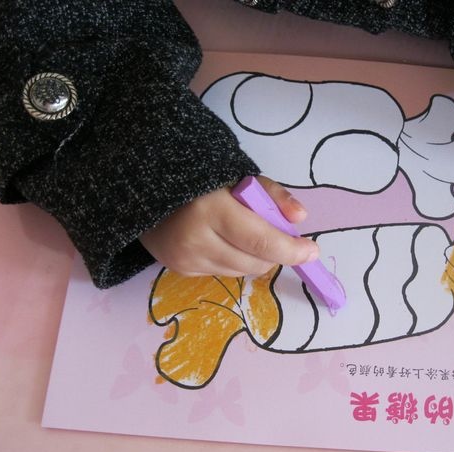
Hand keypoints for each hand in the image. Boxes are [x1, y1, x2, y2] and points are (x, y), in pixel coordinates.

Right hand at [140, 176, 318, 276]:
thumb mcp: (237, 176)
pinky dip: (233, 260)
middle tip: (278, 238)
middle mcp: (196, 239)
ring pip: (240, 272)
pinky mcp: (179, 269)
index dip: (291, 250)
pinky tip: (223, 241)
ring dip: (254, 259)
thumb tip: (300, 217)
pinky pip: (222, 273)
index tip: (312, 252)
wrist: (141, 186)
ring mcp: (185, 258)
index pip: (261, 241)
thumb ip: (271, 194)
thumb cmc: (198, 179)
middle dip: (275, 254)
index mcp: (212, 209)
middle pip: (254, 262)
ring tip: (246, 235)